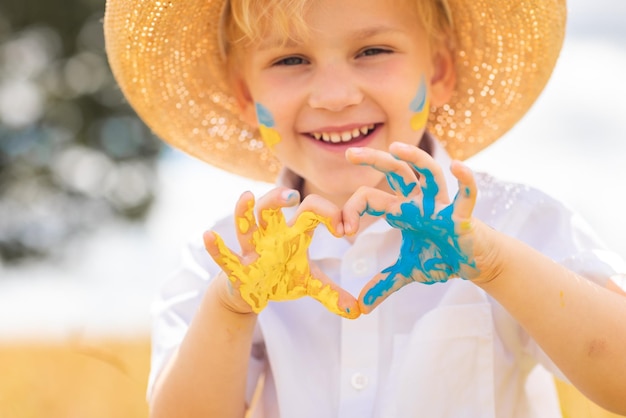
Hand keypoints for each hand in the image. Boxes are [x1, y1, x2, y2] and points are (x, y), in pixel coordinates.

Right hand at [204, 188, 360, 318]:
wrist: (252, 292)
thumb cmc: (281, 277)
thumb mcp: (309, 283)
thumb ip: (332, 292)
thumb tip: (358, 310)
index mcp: (292, 232)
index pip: (311, 211)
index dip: (328, 214)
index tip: (345, 230)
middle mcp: (270, 234)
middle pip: (272, 206)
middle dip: (279, 197)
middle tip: (293, 195)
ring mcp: (251, 249)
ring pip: (246, 223)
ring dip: (245, 211)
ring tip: (247, 196)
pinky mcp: (236, 267)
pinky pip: (224, 255)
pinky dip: (216, 247)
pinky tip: (208, 236)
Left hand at [344, 142, 480, 312]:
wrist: (475, 262)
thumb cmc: (441, 256)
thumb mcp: (408, 271)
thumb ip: (384, 283)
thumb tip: (361, 306)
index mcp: (403, 209)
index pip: (372, 198)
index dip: (354, 210)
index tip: (343, 230)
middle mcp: (420, 201)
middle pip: (396, 172)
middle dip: (374, 160)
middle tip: (349, 154)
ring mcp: (442, 205)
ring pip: (429, 174)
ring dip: (414, 159)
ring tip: (396, 147)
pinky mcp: (463, 216)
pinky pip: (466, 194)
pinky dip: (465, 180)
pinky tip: (458, 167)